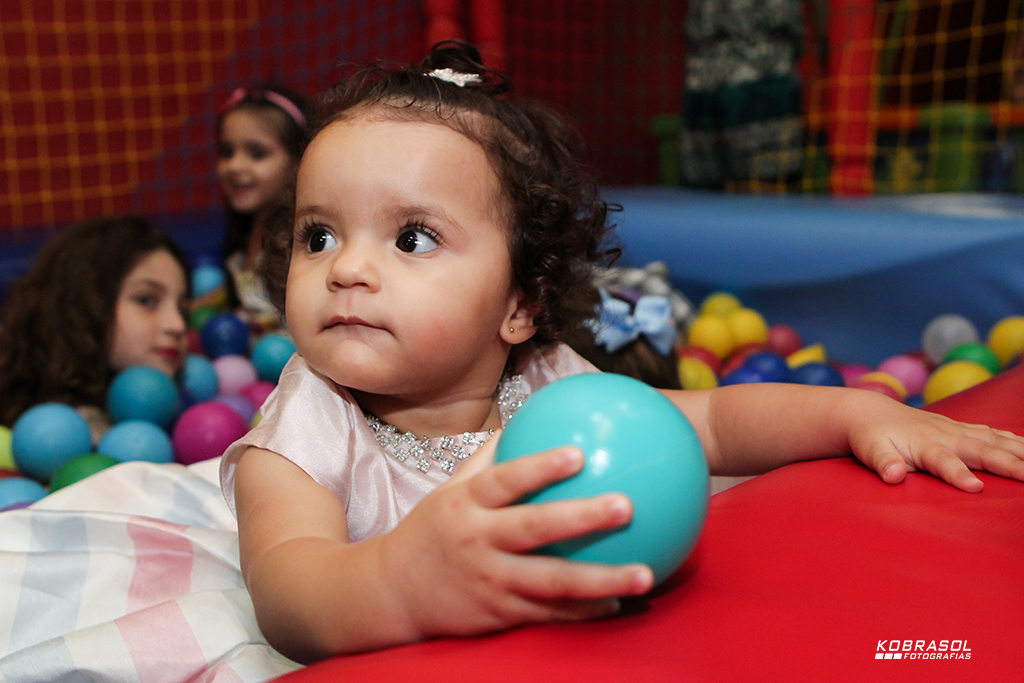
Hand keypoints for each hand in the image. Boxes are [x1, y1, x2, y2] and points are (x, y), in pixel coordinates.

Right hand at [378, 436, 653, 640]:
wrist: (392, 592)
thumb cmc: (434, 530)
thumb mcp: (451, 490)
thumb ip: (490, 457)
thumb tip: (531, 416)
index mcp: (467, 504)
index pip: (506, 480)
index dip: (541, 466)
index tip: (579, 452)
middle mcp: (478, 541)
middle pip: (534, 528)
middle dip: (582, 517)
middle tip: (628, 506)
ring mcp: (490, 581)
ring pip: (552, 582)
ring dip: (602, 581)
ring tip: (647, 575)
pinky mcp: (499, 615)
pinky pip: (549, 614)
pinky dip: (585, 611)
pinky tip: (620, 605)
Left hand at [846, 397, 1023, 491]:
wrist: (869, 412)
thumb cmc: (870, 437)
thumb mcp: (870, 450)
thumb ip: (883, 462)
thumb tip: (893, 475)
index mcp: (923, 444)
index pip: (943, 461)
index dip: (958, 474)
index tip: (976, 488)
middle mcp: (944, 434)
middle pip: (980, 450)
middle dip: (1008, 464)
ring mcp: (955, 429)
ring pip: (993, 439)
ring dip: (1019, 450)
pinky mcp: (960, 428)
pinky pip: (991, 433)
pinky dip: (1012, 439)